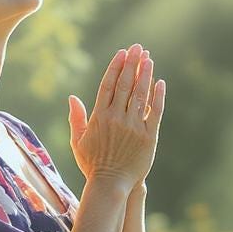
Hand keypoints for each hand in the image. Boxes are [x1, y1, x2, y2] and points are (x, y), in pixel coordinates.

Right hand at [67, 43, 165, 189]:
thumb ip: (76, 118)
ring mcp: (133, 126)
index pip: (108, 85)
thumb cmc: (92, 164)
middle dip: (131, 63)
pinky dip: (158, 96)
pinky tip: (160, 82)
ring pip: (140, 95)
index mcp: (99, 117)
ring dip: (145, 74)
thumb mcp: (78, 141)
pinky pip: (155, 112)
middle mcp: (116, 119)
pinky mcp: (149, 136)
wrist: (111, 184)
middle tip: (137, 47)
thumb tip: (72, 97)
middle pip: (125, 84)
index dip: (115, 66)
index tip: (122, 53)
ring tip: (148, 58)